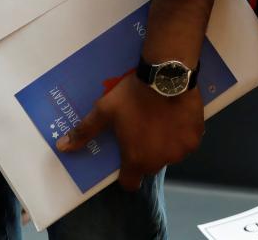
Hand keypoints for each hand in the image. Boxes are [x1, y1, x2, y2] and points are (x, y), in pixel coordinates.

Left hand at [56, 72, 203, 189]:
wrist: (167, 76)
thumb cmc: (133, 96)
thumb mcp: (105, 111)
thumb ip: (85, 131)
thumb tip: (61, 147)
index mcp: (137, 159)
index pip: (130, 183)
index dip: (127, 174)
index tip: (126, 159)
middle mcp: (160, 160)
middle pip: (151, 166)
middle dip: (146, 153)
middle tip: (143, 131)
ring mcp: (181, 150)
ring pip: (171, 154)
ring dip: (166, 145)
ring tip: (161, 122)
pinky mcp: (197, 136)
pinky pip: (188, 142)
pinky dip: (183, 134)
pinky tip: (177, 117)